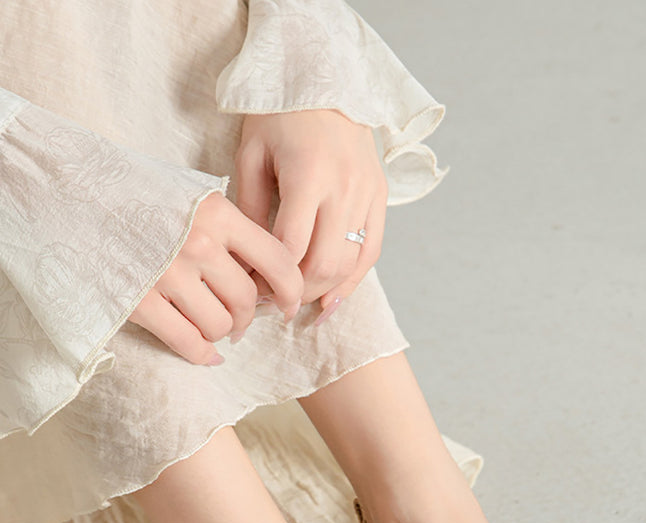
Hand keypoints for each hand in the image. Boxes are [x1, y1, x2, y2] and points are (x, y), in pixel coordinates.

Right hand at [128, 192, 302, 364]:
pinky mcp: (139, 301)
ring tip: (211, 325)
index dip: (291, 290)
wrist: (64, 188)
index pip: (277, 260)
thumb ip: (224, 226)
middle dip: (247, 317)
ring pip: (220, 325)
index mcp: (216, 213)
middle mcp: (198, 244)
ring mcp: (168, 275)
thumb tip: (262, 269)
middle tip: (237, 318)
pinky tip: (206, 354)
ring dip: (220, 333)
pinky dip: (201, 354)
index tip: (290, 304)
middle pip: (247, 301)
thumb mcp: (186, 193)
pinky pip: (188, 341)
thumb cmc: (130, 191)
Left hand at [235, 109, 387, 315]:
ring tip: (295, 304)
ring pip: (348, 265)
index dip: (269, 280)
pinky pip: (370, 252)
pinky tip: (329, 302)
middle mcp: (343, 188)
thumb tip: (251, 263)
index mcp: (308, 176)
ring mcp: (366, 194)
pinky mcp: (379, 197)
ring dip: (320, 292)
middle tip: (270, 304)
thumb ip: (252, 209)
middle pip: (323, 265)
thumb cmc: (279, 115)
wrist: (325, 80)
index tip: (250, 293)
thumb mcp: (251, 155)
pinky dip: (351, 282)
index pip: (291, 249)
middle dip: (295, 294)